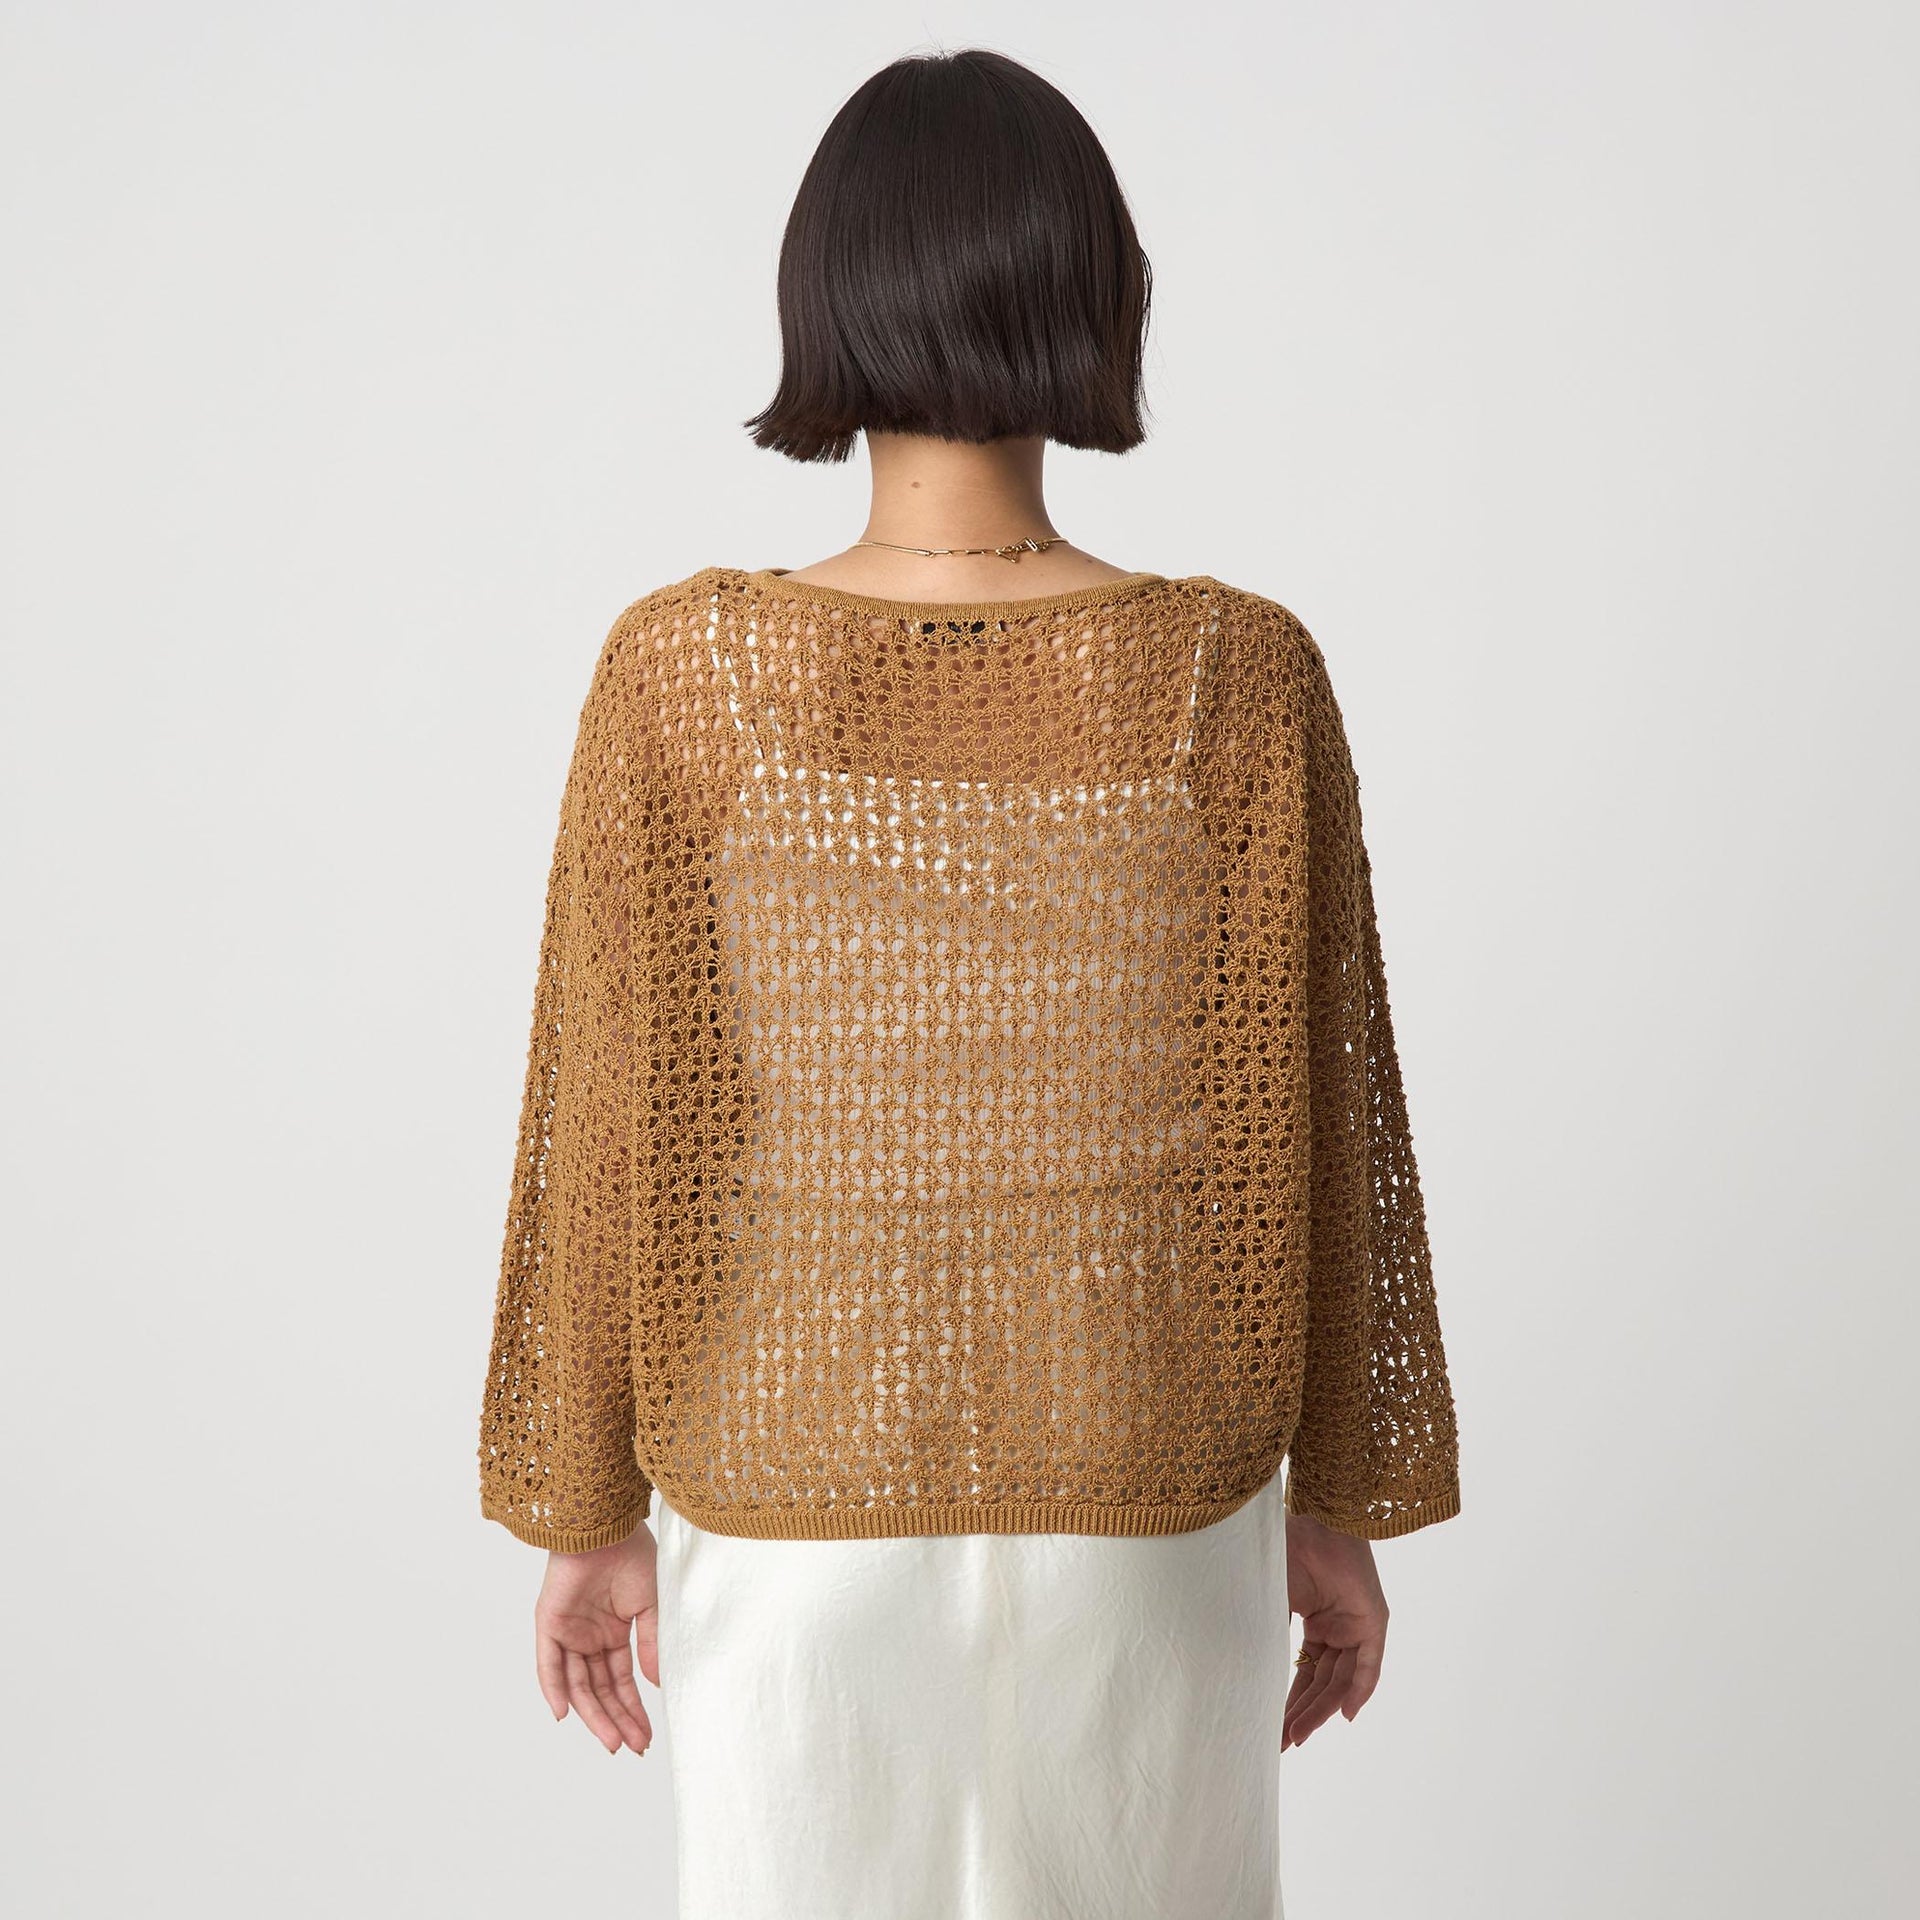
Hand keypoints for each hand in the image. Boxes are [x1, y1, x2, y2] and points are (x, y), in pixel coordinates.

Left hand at [533, 1521, 658, 1754]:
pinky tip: (565, 1714)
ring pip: (577, 1683)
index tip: (646, 1736)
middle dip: (616, 1719)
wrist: (608, 1526)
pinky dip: (553, 1688)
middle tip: (633, 1747)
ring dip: (593, 1714)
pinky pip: (548, 1663)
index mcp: (615, 1631)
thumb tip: (656, 1685)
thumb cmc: (633, 1555)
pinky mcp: (549, 1623)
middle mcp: (590, 1637)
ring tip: (612, 1742)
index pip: (622, 1680)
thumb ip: (651, 1644)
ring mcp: (569, 1632)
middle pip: (600, 1689)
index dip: (633, 1708)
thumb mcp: (652, 1605)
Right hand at [1281, 1513, 1387, 1748]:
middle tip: (1282, 1741)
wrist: (1306, 1526)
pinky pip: (1369, 1665)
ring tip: (1298, 1734)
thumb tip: (1241, 1675)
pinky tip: (1343, 1714)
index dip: (1288, 1700)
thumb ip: (1264, 1637)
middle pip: (1320, 1681)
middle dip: (1301, 1713)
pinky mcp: (1374, 1621)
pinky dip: (1359, 1690)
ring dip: (1321, 1708)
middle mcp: (1335, 1627)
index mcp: (1312, 1620)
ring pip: (1340, 1679)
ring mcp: (1355, 1625)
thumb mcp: (1268, 1603)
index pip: (1302, 1671)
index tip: (1270, 1728)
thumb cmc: (1282, 1553)